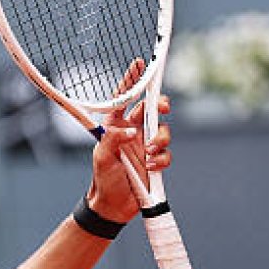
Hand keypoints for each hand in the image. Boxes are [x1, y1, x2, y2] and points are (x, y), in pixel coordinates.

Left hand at [86, 60, 172, 221]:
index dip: (130, 81)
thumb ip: (114, 139)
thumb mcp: (102, 156)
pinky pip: (166, 154)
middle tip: (162, 107)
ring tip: (148, 152)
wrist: (113, 205)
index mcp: (115, 126)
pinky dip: (162, 159)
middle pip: (151, 109)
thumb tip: (131, 130)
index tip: (138, 63)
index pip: (123, 99)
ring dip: (160, 140)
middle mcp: (132, 132)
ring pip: (163, 131)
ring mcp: (145, 146)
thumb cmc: (102, 177)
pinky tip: (151, 167)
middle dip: (160, 104)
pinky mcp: (156, 162)